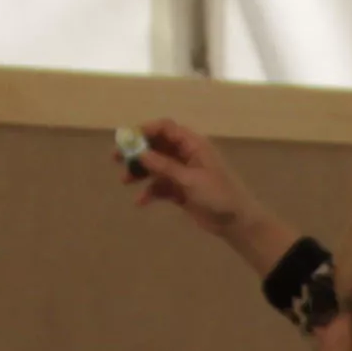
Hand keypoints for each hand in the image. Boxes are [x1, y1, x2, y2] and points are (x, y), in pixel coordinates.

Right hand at [119, 116, 277, 253]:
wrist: (236, 222)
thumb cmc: (218, 195)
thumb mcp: (191, 180)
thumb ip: (165, 166)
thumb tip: (141, 152)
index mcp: (193, 144)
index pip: (166, 128)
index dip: (145, 130)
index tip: (126, 139)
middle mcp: (186, 155)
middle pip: (157, 146)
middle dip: (137, 151)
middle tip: (115, 158)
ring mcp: (183, 173)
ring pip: (156, 166)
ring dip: (141, 172)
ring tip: (125, 181)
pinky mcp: (180, 190)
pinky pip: (160, 186)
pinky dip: (150, 192)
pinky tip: (140, 201)